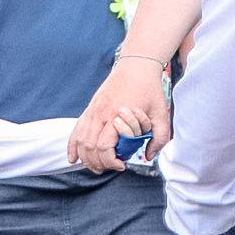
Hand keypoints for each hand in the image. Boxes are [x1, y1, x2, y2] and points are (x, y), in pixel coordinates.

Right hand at [73, 54, 169, 169]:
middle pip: (89, 148)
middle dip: (98, 163)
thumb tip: (149, 156)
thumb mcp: (162, 113)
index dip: (110, 162)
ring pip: (80, 141)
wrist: (137, 66)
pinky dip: (72, 146)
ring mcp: (92, 111)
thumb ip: (160, 137)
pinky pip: (76, 130)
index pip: (104, 147)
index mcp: (117, 116)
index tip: (122, 165)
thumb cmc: (150, 89)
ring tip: (96, 167)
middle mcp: (100, 114)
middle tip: (110, 167)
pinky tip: (72, 158)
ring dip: (85, 158)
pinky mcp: (90, 109)